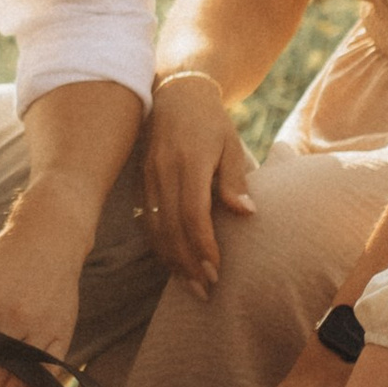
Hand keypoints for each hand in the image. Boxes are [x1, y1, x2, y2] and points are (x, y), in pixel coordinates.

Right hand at [139, 73, 255, 293]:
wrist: (176, 94)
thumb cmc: (211, 121)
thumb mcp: (231, 144)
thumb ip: (235, 180)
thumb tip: (247, 214)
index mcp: (189, 163)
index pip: (192, 214)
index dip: (203, 246)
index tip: (217, 270)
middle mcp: (163, 173)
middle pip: (171, 229)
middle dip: (188, 264)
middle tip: (206, 291)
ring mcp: (147, 178)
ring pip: (154, 229)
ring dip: (172, 261)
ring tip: (190, 286)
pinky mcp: (140, 182)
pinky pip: (145, 221)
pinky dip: (158, 246)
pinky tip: (172, 263)